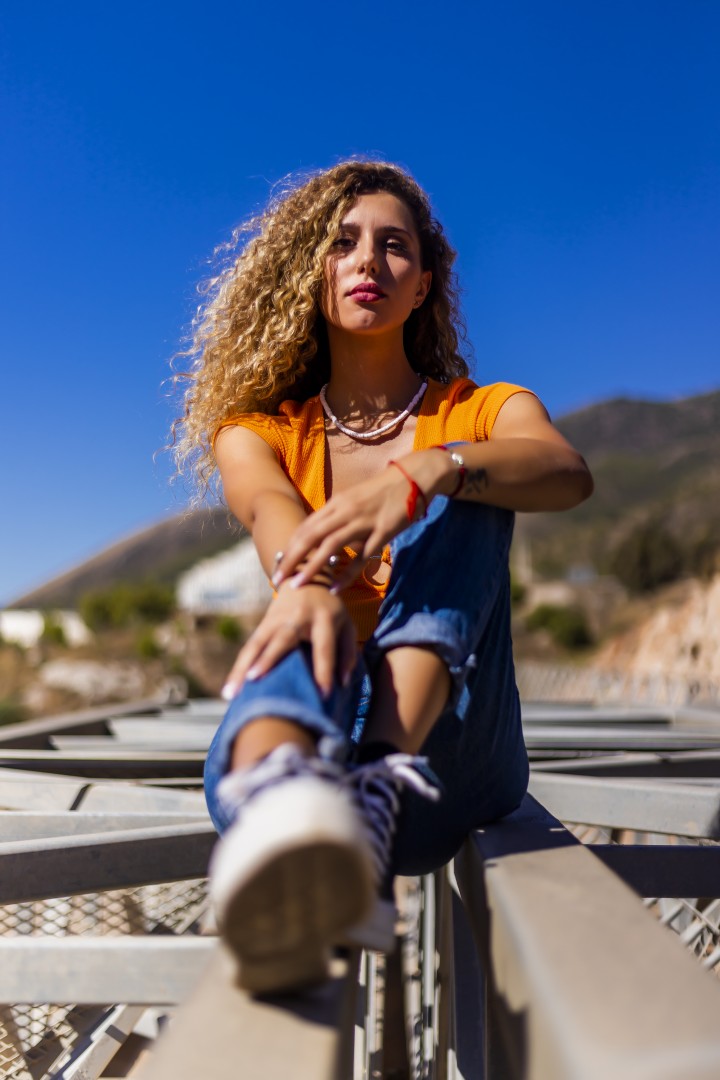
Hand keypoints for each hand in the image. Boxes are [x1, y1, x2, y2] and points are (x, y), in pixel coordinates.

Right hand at [222, 582, 356, 699]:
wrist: (305, 575)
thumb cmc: (329, 609)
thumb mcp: (346, 624)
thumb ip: (348, 652)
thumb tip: (342, 683)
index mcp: (323, 618)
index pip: (324, 647)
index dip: (324, 670)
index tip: (324, 694)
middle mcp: (297, 617)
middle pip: (281, 639)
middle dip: (268, 659)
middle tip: (254, 680)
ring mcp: (276, 619)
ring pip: (256, 643)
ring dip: (242, 668)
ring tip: (231, 694)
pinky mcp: (262, 624)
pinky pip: (249, 647)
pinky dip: (238, 668)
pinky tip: (230, 688)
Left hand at [273, 467, 416, 592]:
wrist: (412, 478)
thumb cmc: (381, 492)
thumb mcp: (353, 499)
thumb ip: (337, 515)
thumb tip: (320, 535)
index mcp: (337, 503)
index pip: (306, 526)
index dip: (290, 545)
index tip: (278, 563)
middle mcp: (345, 511)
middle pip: (311, 536)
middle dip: (291, 558)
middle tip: (278, 578)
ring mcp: (363, 521)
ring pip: (331, 545)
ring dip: (312, 567)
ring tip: (298, 585)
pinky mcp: (382, 532)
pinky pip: (361, 556)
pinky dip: (347, 574)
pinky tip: (336, 588)